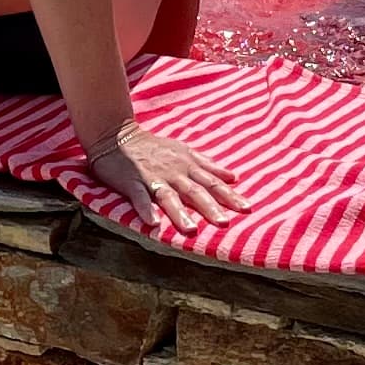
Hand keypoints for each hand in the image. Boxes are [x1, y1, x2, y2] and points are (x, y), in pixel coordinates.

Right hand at [83, 115, 240, 234]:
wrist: (116, 134)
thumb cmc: (153, 147)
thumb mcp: (184, 150)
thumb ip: (208, 164)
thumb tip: (233, 176)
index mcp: (187, 165)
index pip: (212, 181)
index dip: (229, 195)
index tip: (247, 208)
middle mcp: (173, 172)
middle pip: (195, 191)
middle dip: (210, 207)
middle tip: (225, 223)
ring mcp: (153, 177)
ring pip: (169, 196)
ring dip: (180, 212)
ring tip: (192, 229)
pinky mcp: (132, 182)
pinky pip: (139, 198)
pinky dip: (145, 210)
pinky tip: (153, 224)